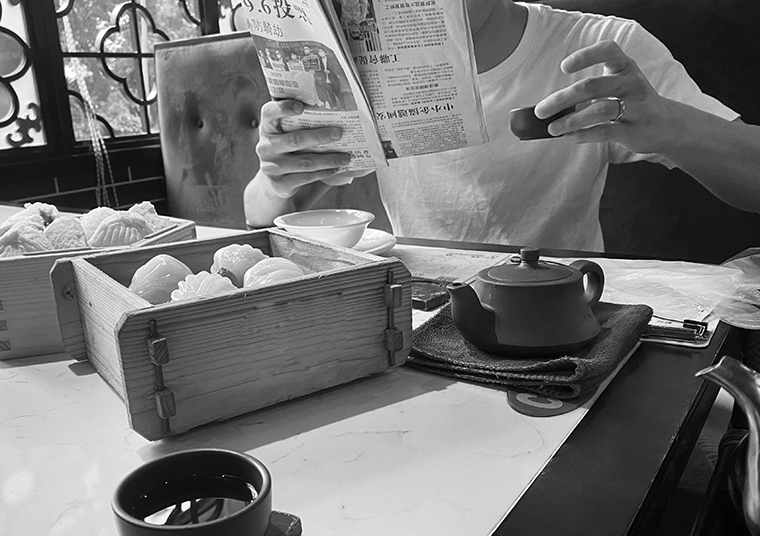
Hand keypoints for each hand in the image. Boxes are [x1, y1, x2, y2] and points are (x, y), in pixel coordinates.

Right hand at [256, 99, 351, 197]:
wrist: (274, 180)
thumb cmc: (287, 149)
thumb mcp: (286, 134)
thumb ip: (300, 123)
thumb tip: (335, 113)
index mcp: (268, 127)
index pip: (269, 112)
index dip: (283, 108)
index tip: (301, 106)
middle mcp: (266, 146)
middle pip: (295, 140)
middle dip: (319, 136)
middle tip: (339, 133)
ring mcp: (271, 167)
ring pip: (305, 162)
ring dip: (328, 159)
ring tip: (346, 157)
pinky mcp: (280, 184)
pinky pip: (306, 178)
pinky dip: (324, 173)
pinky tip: (336, 168)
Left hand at [534, 40, 673, 153]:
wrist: (668, 125)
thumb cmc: (633, 103)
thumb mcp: (618, 86)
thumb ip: (591, 90)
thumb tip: (550, 106)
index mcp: (625, 67)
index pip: (608, 50)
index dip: (585, 56)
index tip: (564, 67)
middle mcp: (632, 82)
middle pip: (592, 86)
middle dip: (562, 99)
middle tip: (541, 110)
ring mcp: (636, 106)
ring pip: (599, 109)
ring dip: (571, 120)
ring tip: (552, 128)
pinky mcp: (635, 129)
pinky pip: (606, 131)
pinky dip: (584, 134)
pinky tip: (570, 137)